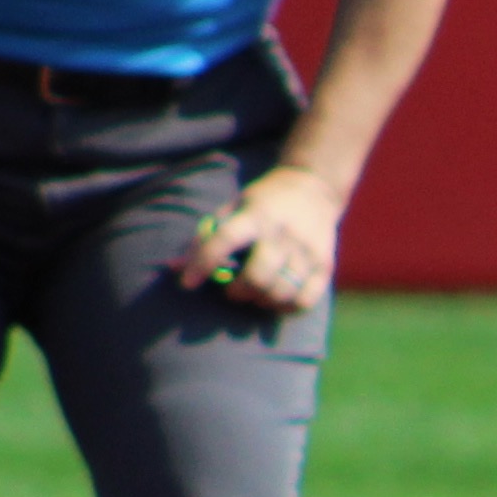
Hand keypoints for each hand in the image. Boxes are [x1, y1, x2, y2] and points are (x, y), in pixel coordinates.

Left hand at [179, 167, 345, 317]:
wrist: (313, 188)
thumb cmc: (262, 204)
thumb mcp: (232, 209)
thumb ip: (205, 238)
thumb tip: (172, 269)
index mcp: (255, 214)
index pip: (225, 239)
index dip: (203, 263)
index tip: (188, 284)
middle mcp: (283, 233)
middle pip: (258, 276)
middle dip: (238, 292)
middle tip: (232, 291)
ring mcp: (307, 250)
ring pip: (281, 292)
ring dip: (260, 301)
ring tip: (254, 295)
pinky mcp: (324, 265)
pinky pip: (305, 301)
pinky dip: (286, 308)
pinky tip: (276, 300)